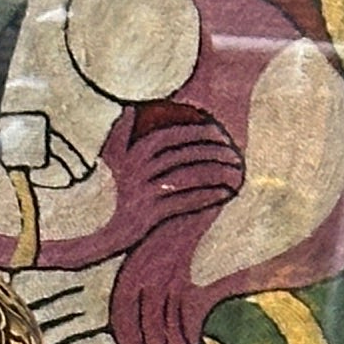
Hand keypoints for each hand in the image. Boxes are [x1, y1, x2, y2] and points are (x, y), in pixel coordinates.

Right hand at [105, 99, 245, 240]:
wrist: (109, 235)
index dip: (199, 131)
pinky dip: (207, 196)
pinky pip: (187, 201)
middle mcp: (140, 170)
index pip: (173, 135)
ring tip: (235, 171)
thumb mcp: (114, 162)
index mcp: (135, 153)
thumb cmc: (118, 195)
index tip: (220, 132)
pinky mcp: (153, 214)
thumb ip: (120, 133)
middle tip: (234, 152)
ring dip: (215, 172)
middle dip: (213, 151)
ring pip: (189, 176)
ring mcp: (147, 192)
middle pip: (185, 155)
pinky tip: (224, 194)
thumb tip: (131, 107)